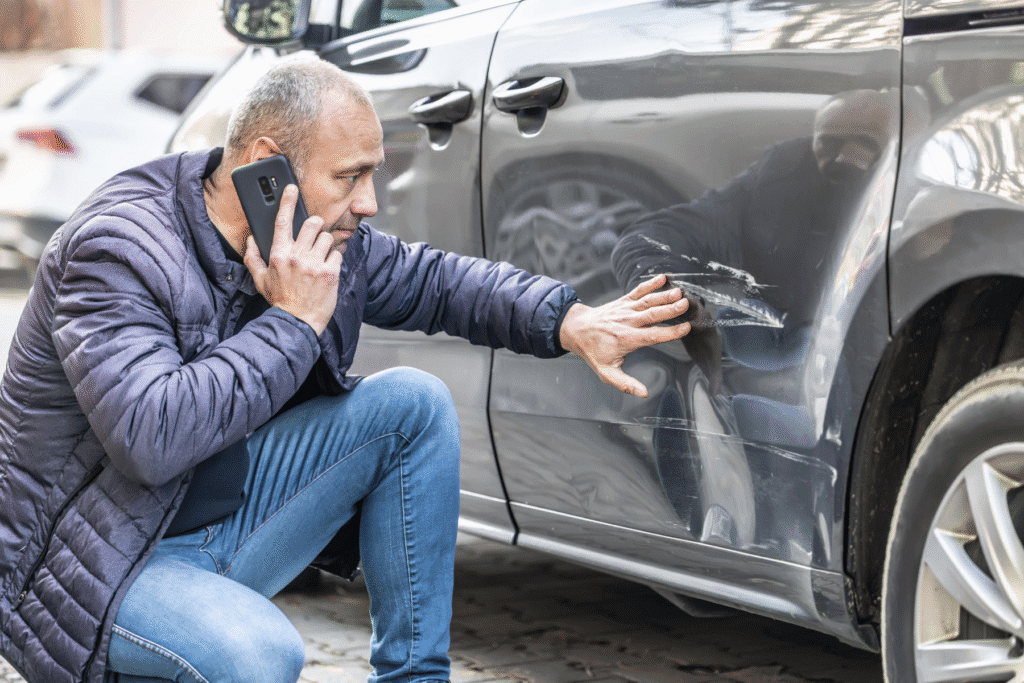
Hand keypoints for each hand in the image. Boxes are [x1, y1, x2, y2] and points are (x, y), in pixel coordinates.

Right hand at [244, 185, 341, 334]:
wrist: (297, 322)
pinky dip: (334, 259)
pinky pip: (337, 254)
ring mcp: (315, 265)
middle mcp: (297, 257)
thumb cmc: (280, 301)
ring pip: (327, 237)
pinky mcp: (330, 273)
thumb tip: (252, 239)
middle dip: (315, 226)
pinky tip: (327, 269)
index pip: (282, 222)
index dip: (287, 202)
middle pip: (313, 224)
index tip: (291, 189)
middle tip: (314, 235)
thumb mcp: (260, 280)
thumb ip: (253, 257)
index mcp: (278, 255)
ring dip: (325, 244)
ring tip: (320, 256)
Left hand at [558, 274, 691, 396]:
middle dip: (670, 309)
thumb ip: (625, 383)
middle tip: (686, 304)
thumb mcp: (606, 372)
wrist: (576, 330)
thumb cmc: (593, 351)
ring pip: (647, 301)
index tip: (686, 328)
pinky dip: (650, 284)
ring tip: (679, 292)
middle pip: (652, 315)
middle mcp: (627, 322)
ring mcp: (625, 310)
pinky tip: (662, 278)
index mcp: (626, 339)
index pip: (652, 336)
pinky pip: (638, 291)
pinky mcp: (623, 301)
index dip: (670, 332)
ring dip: (664, 296)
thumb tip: (643, 393)